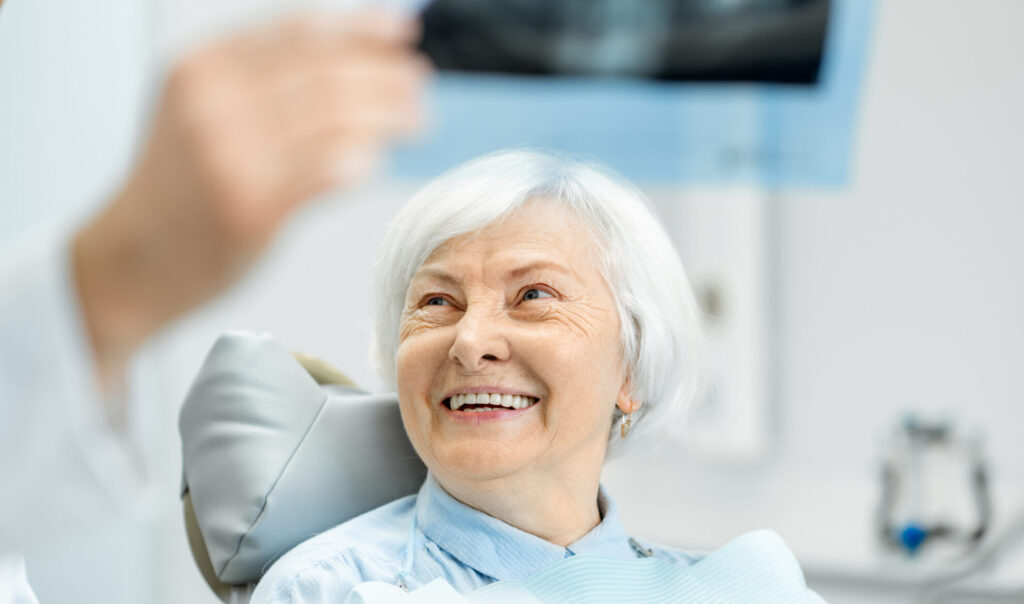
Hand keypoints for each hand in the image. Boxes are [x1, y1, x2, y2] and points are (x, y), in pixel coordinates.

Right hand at [73, 10, 428, 389]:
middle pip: (327, 74)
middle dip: (386, 75)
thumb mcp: (200, 111)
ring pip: (335, 120)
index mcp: (201, 67)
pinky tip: (375, 160)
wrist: (129, 261)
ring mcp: (231, 156)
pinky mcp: (251, 208)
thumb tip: (354, 55)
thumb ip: (262, 82)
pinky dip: (361, 160)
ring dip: (387, 115)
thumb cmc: (177, 188)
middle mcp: (213, 103)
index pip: (300, 33)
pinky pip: (328, 171)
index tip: (401, 33)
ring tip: (416, 119)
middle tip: (419, 85)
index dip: (361, 30)